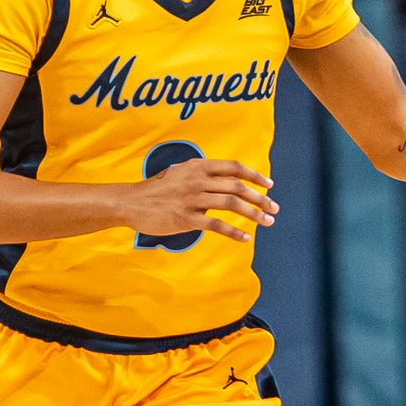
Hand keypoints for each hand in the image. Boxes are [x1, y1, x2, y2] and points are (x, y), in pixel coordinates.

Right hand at [123, 159, 278, 242]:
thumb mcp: (180, 172)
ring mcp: (192, 199)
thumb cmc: (158, 188)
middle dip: (259, 198)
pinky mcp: (186, 219)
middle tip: (274, 208)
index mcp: (198, 166)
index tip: (269, 185)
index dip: (254, 175)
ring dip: (253, 214)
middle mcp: (197, 180)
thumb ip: (202, 173)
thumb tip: (224, 178)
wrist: (131, 202)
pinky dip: (234, 232)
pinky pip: (216, 225)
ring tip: (268, 222)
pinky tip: (246, 238)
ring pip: (231, 204)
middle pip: (237, 187)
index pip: (233, 167)